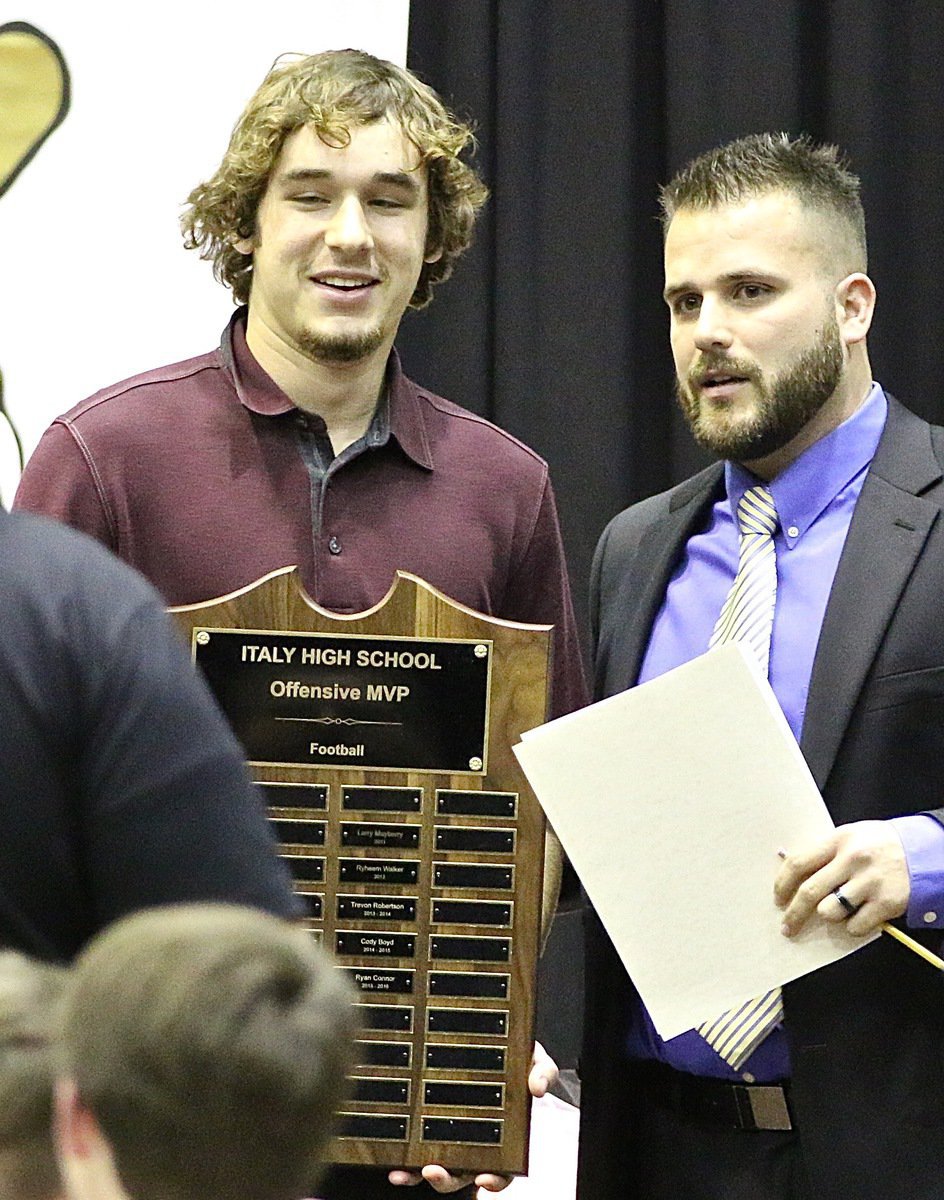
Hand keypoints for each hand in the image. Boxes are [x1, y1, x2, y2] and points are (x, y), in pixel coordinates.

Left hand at [388, 1043, 557, 1190]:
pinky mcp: (428, 1126)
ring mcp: (450, 1138)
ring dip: (420, 1175)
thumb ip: (543, 1071)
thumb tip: (538, 1087)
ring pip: (437, 1168)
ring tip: (410, 1170)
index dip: (495, 1180)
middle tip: (435, 1171)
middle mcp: (475, 1144)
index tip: (486, 1179)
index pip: (502, 1169)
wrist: (497, 1040)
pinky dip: (405, 1161)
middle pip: (462, 1174)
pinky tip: (395, 1162)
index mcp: (503, 1137)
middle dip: (447, 1179)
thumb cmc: (517, 1058)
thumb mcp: (536, 1060)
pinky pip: (415, 1150)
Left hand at [775, 820, 909, 936]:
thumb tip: (790, 872)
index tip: (778, 898)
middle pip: (810, 892)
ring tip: (838, 909)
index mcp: (838, 840)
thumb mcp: (850, 837)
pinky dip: (853, 926)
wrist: (925, 853)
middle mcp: (852, 859)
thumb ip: (824, 853)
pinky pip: (855, 926)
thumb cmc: (880, 845)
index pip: (798, 863)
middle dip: (794, 914)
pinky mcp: (886, 902)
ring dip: (829, 915)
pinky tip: (860, 916)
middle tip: (788, 927)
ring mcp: (870, 881)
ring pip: (830, 911)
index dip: (783, 884)